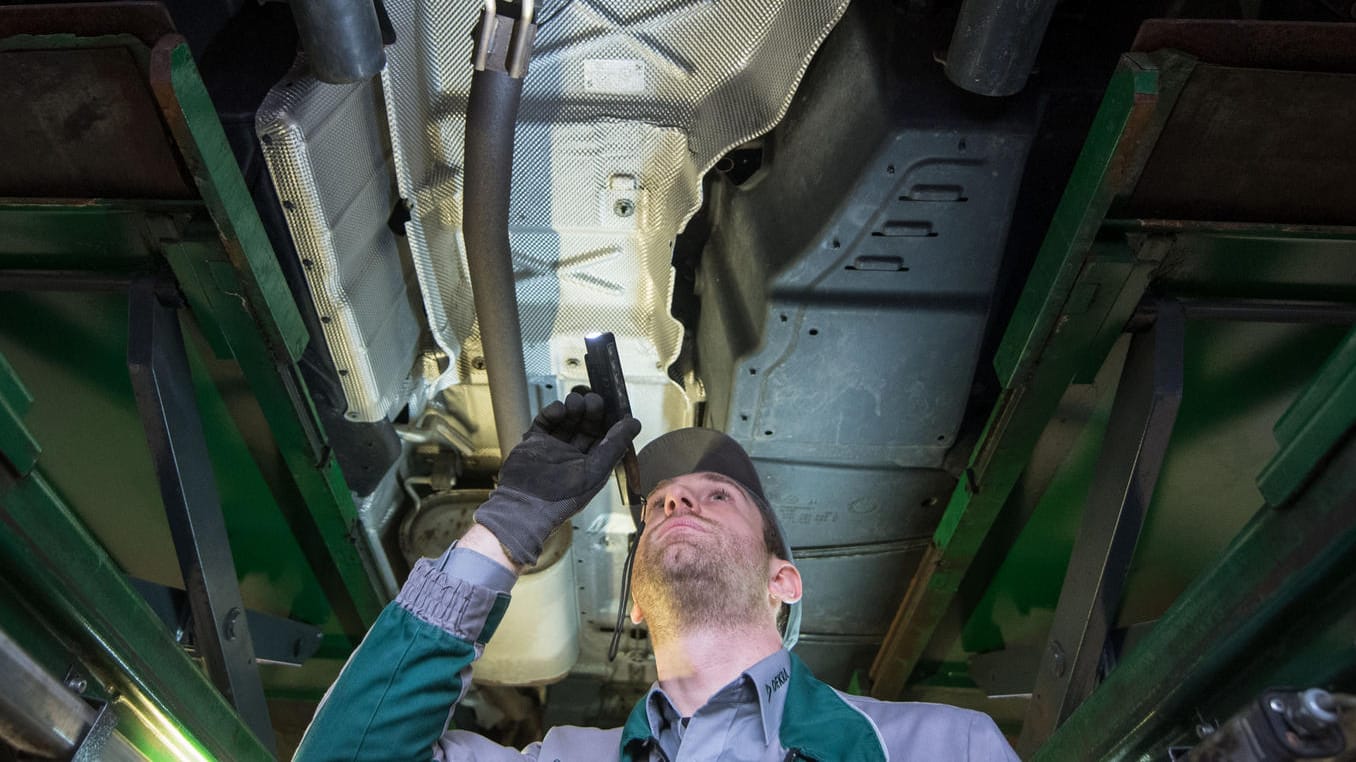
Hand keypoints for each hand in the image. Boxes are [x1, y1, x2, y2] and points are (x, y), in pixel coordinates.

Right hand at [475, 392, 640, 565]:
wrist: (524, 506)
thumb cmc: (561, 499)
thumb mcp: (595, 471)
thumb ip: (614, 446)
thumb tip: (633, 425)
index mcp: (591, 466)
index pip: (605, 437)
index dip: (610, 421)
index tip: (614, 407)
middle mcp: (573, 456)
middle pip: (586, 425)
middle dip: (592, 411)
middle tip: (593, 401)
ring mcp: (553, 448)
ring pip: (567, 420)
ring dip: (573, 408)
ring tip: (575, 403)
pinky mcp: (534, 442)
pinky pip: (545, 421)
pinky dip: (553, 411)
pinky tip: (559, 409)